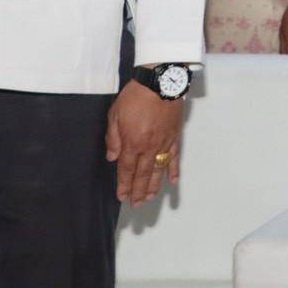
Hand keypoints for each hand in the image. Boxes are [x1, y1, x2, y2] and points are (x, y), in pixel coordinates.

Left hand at [106, 80, 183, 205]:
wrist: (161, 83)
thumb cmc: (135, 97)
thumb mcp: (115, 115)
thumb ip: (113, 138)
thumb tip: (113, 157)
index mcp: (132, 142)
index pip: (127, 169)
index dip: (124, 184)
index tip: (122, 196)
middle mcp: (149, 147)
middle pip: (143, 174)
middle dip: (138, 191)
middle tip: (136, 204)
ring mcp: (164, 143)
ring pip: (159, 170)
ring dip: (153, 186)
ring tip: (149, 198)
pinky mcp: (175, 137)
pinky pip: (175, 157)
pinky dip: (174, 170)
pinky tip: (173, 182)